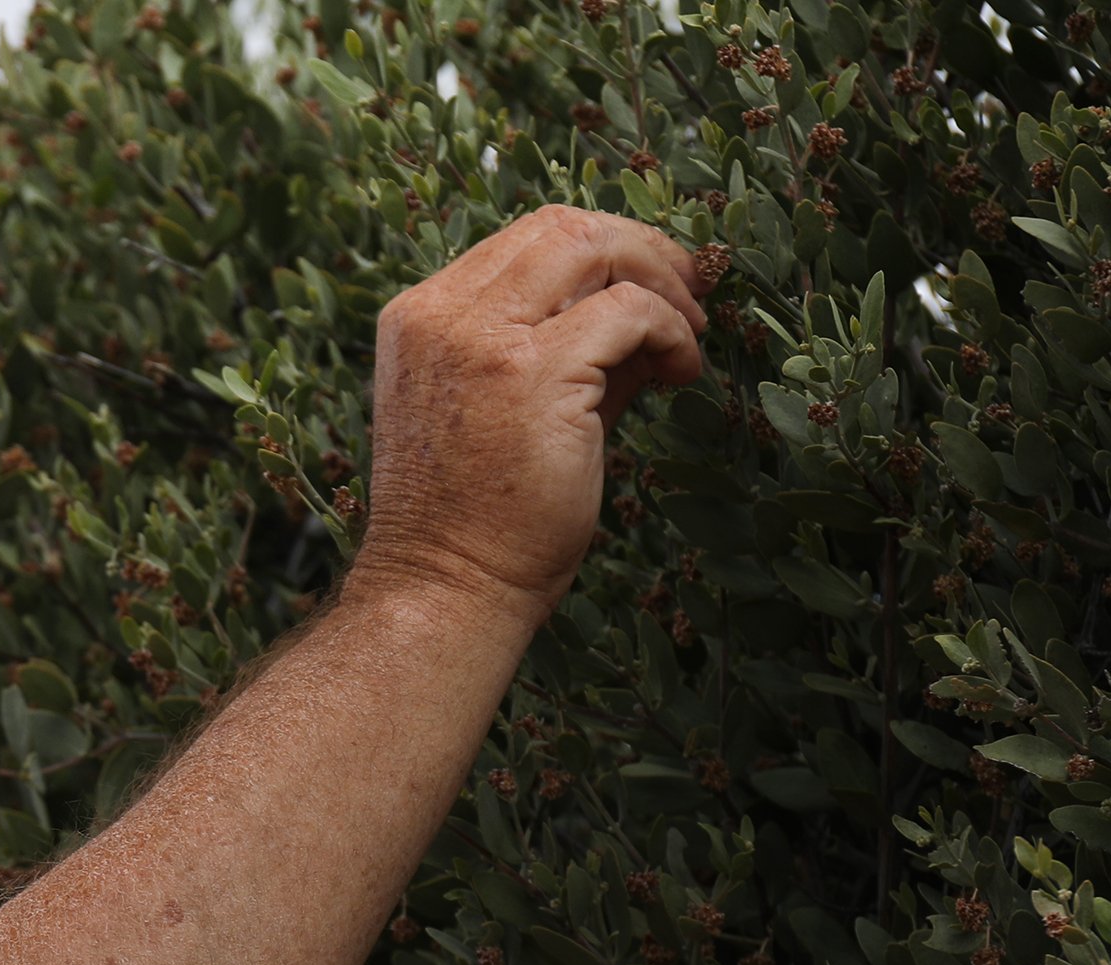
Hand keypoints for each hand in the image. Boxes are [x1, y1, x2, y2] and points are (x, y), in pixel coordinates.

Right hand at [354, 208, 708, 627]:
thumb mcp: (512, 411)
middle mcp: (442, 316)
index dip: (603, 248)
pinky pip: (628, 311)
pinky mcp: (533, 374)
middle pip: (562, 226)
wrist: (447, 591)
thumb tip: (654, 309)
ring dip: (660, 280)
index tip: (653, 284)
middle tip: (689, 294)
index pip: (525, 239)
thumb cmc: (478, 521)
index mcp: (421, 318)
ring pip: (593, 249)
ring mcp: (483, 341)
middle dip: (640, 250)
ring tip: (689, 334)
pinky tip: (682, 372)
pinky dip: (670, 330)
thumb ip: (568, 349)